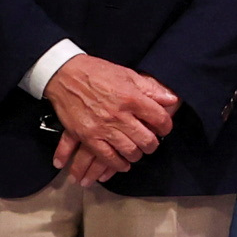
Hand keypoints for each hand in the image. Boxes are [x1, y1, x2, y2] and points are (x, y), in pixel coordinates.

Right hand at [47, 53, 182, 176]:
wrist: (65, 75)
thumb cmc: (97, 72)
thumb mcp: (127, 74)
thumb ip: (150, 88)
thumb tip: (171, 99)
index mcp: (132, 97)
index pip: (159, 119)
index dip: (166, 126)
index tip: (164, 129)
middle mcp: (120, 115)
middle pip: (146, 139)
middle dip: (152, 145)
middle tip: (151, 144)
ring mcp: (103, 128)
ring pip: (129, 151)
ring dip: (136, 155)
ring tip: (136, 153)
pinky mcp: (88, 137)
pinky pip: (107, 158)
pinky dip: (117, 164)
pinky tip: (122, 164)